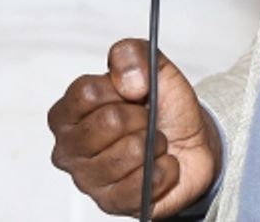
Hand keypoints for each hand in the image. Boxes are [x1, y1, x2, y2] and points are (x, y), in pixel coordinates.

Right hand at [48, 39, 221, 217]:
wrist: (190, 140)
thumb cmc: (162, 104)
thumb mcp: (152, 65)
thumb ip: (132, 55)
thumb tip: (128, 81)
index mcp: (69, 112)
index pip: (85, 93)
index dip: (118, 88)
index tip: (133, 90)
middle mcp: (70, 148)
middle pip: (108, 122)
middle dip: (141, 116)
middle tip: (148, 119)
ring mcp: (88, 180)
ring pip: (129, 153)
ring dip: (155, 143)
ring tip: (156, 141)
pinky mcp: (112, 205)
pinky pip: (143, 184)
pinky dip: (164, 169)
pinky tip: (163, 164)